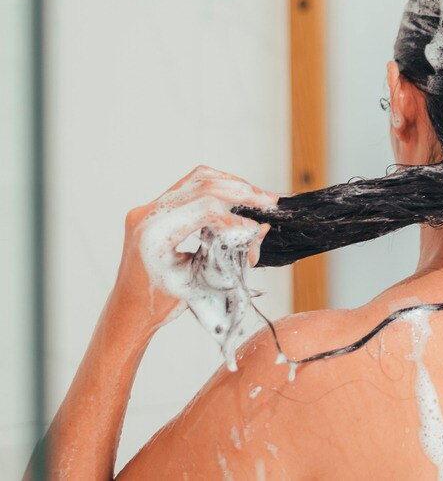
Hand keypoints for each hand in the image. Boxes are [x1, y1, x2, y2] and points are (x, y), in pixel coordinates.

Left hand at [114, 165, 277, 328]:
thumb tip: (260, 229)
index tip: (255, 229)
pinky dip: (218, 188)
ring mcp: (149, 208)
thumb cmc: (158, 304)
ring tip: (257, 196)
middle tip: (268, 201)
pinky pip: (190, 186)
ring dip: (232, 184)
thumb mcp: (199, 282)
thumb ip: (229, 254)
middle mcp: (146, 215)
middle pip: (202, 185)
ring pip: (198, 179)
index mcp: (153, 235)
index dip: (236, 217)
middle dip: (241, 191)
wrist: (130, 308)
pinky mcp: (156, 208)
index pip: (203, 209)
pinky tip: (237, 197)